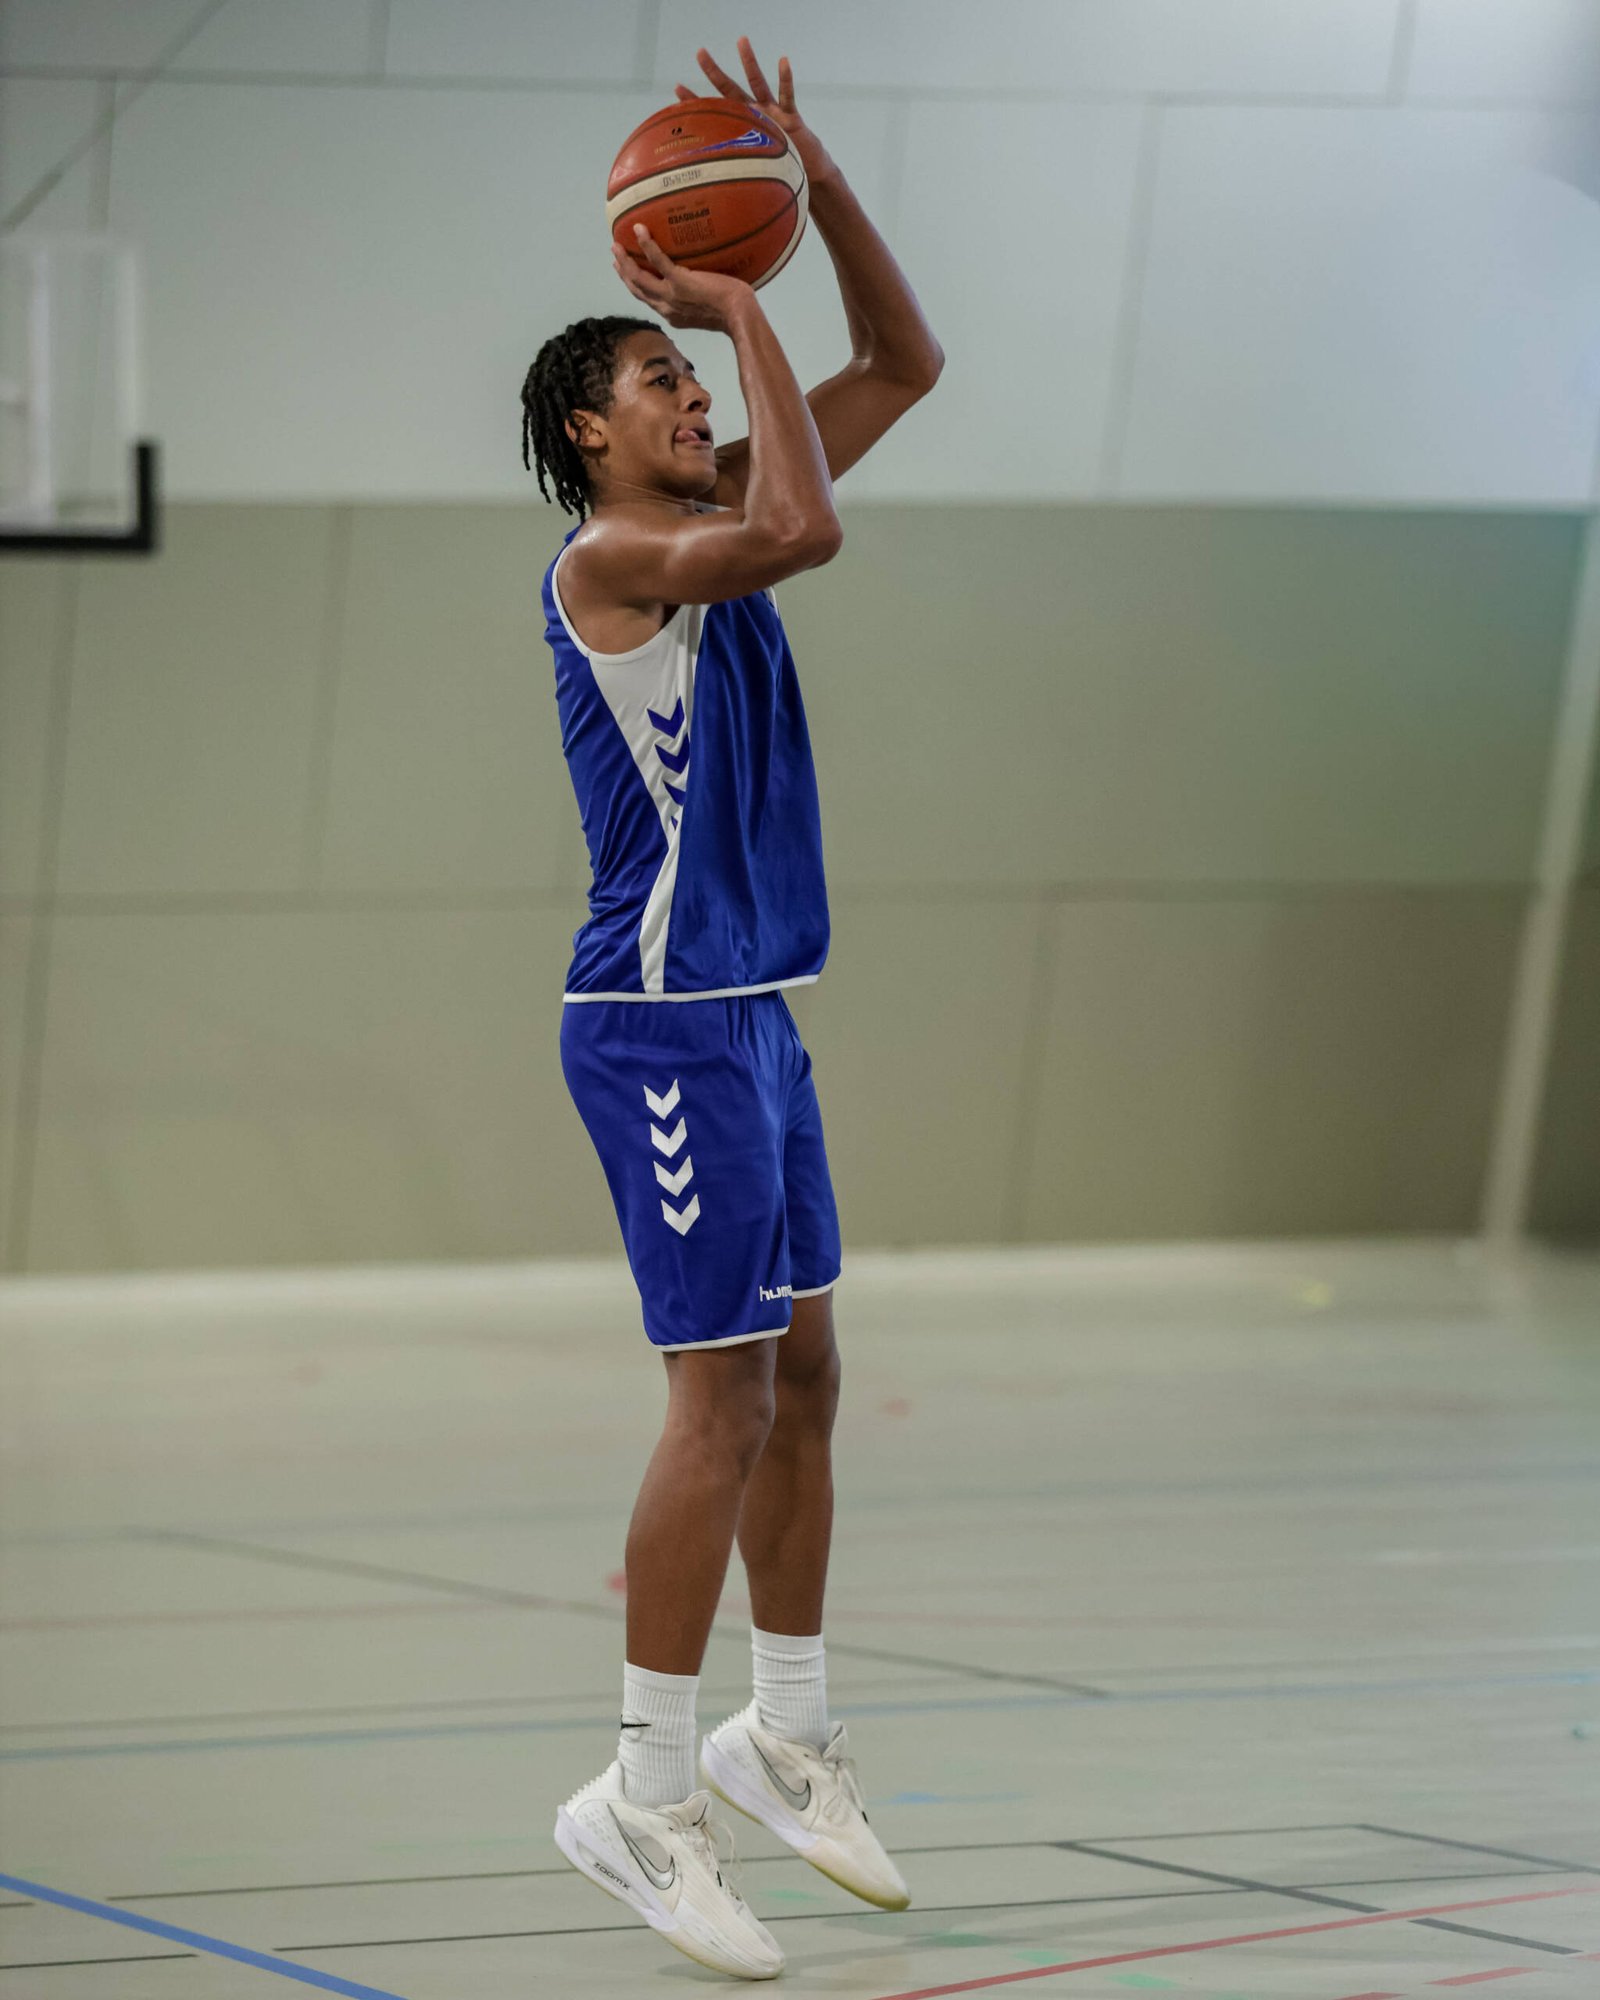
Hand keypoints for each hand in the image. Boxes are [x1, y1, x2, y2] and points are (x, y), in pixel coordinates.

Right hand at [613, 223, 754, 331]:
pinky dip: (646, 244)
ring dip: (625, 261)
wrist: (738, 315)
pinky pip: (657, 260)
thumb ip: (698, 300)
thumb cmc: (733, 312)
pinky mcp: (679, 282)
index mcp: (673, 315)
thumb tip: (703, 282)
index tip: (625, 273)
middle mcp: (666, 308)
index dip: (634, 286)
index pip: (648, 300)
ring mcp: (671, 295)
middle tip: (615, 256)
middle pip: (637, 289)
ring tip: (617, 244)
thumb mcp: (708, 310)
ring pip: (638, 278)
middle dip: (623, 273)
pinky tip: (639, 229)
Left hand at [679, 36, 838, 187]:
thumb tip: (710, 208)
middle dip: (714, 71)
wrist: (809, 177)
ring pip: (757, 83)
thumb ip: (734, 186)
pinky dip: (785, 79)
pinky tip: (783, 61)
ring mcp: (773, 113)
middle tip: (699, 53)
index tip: (676, 89)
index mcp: (742, 130)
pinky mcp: (792, 117)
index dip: (696, 102)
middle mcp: (754, 116)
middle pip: (730, 90)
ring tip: (741, 41)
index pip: (714, 113)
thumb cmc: (780, 179)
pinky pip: (787, 95)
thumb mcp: (753, 182)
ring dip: (749, 62)